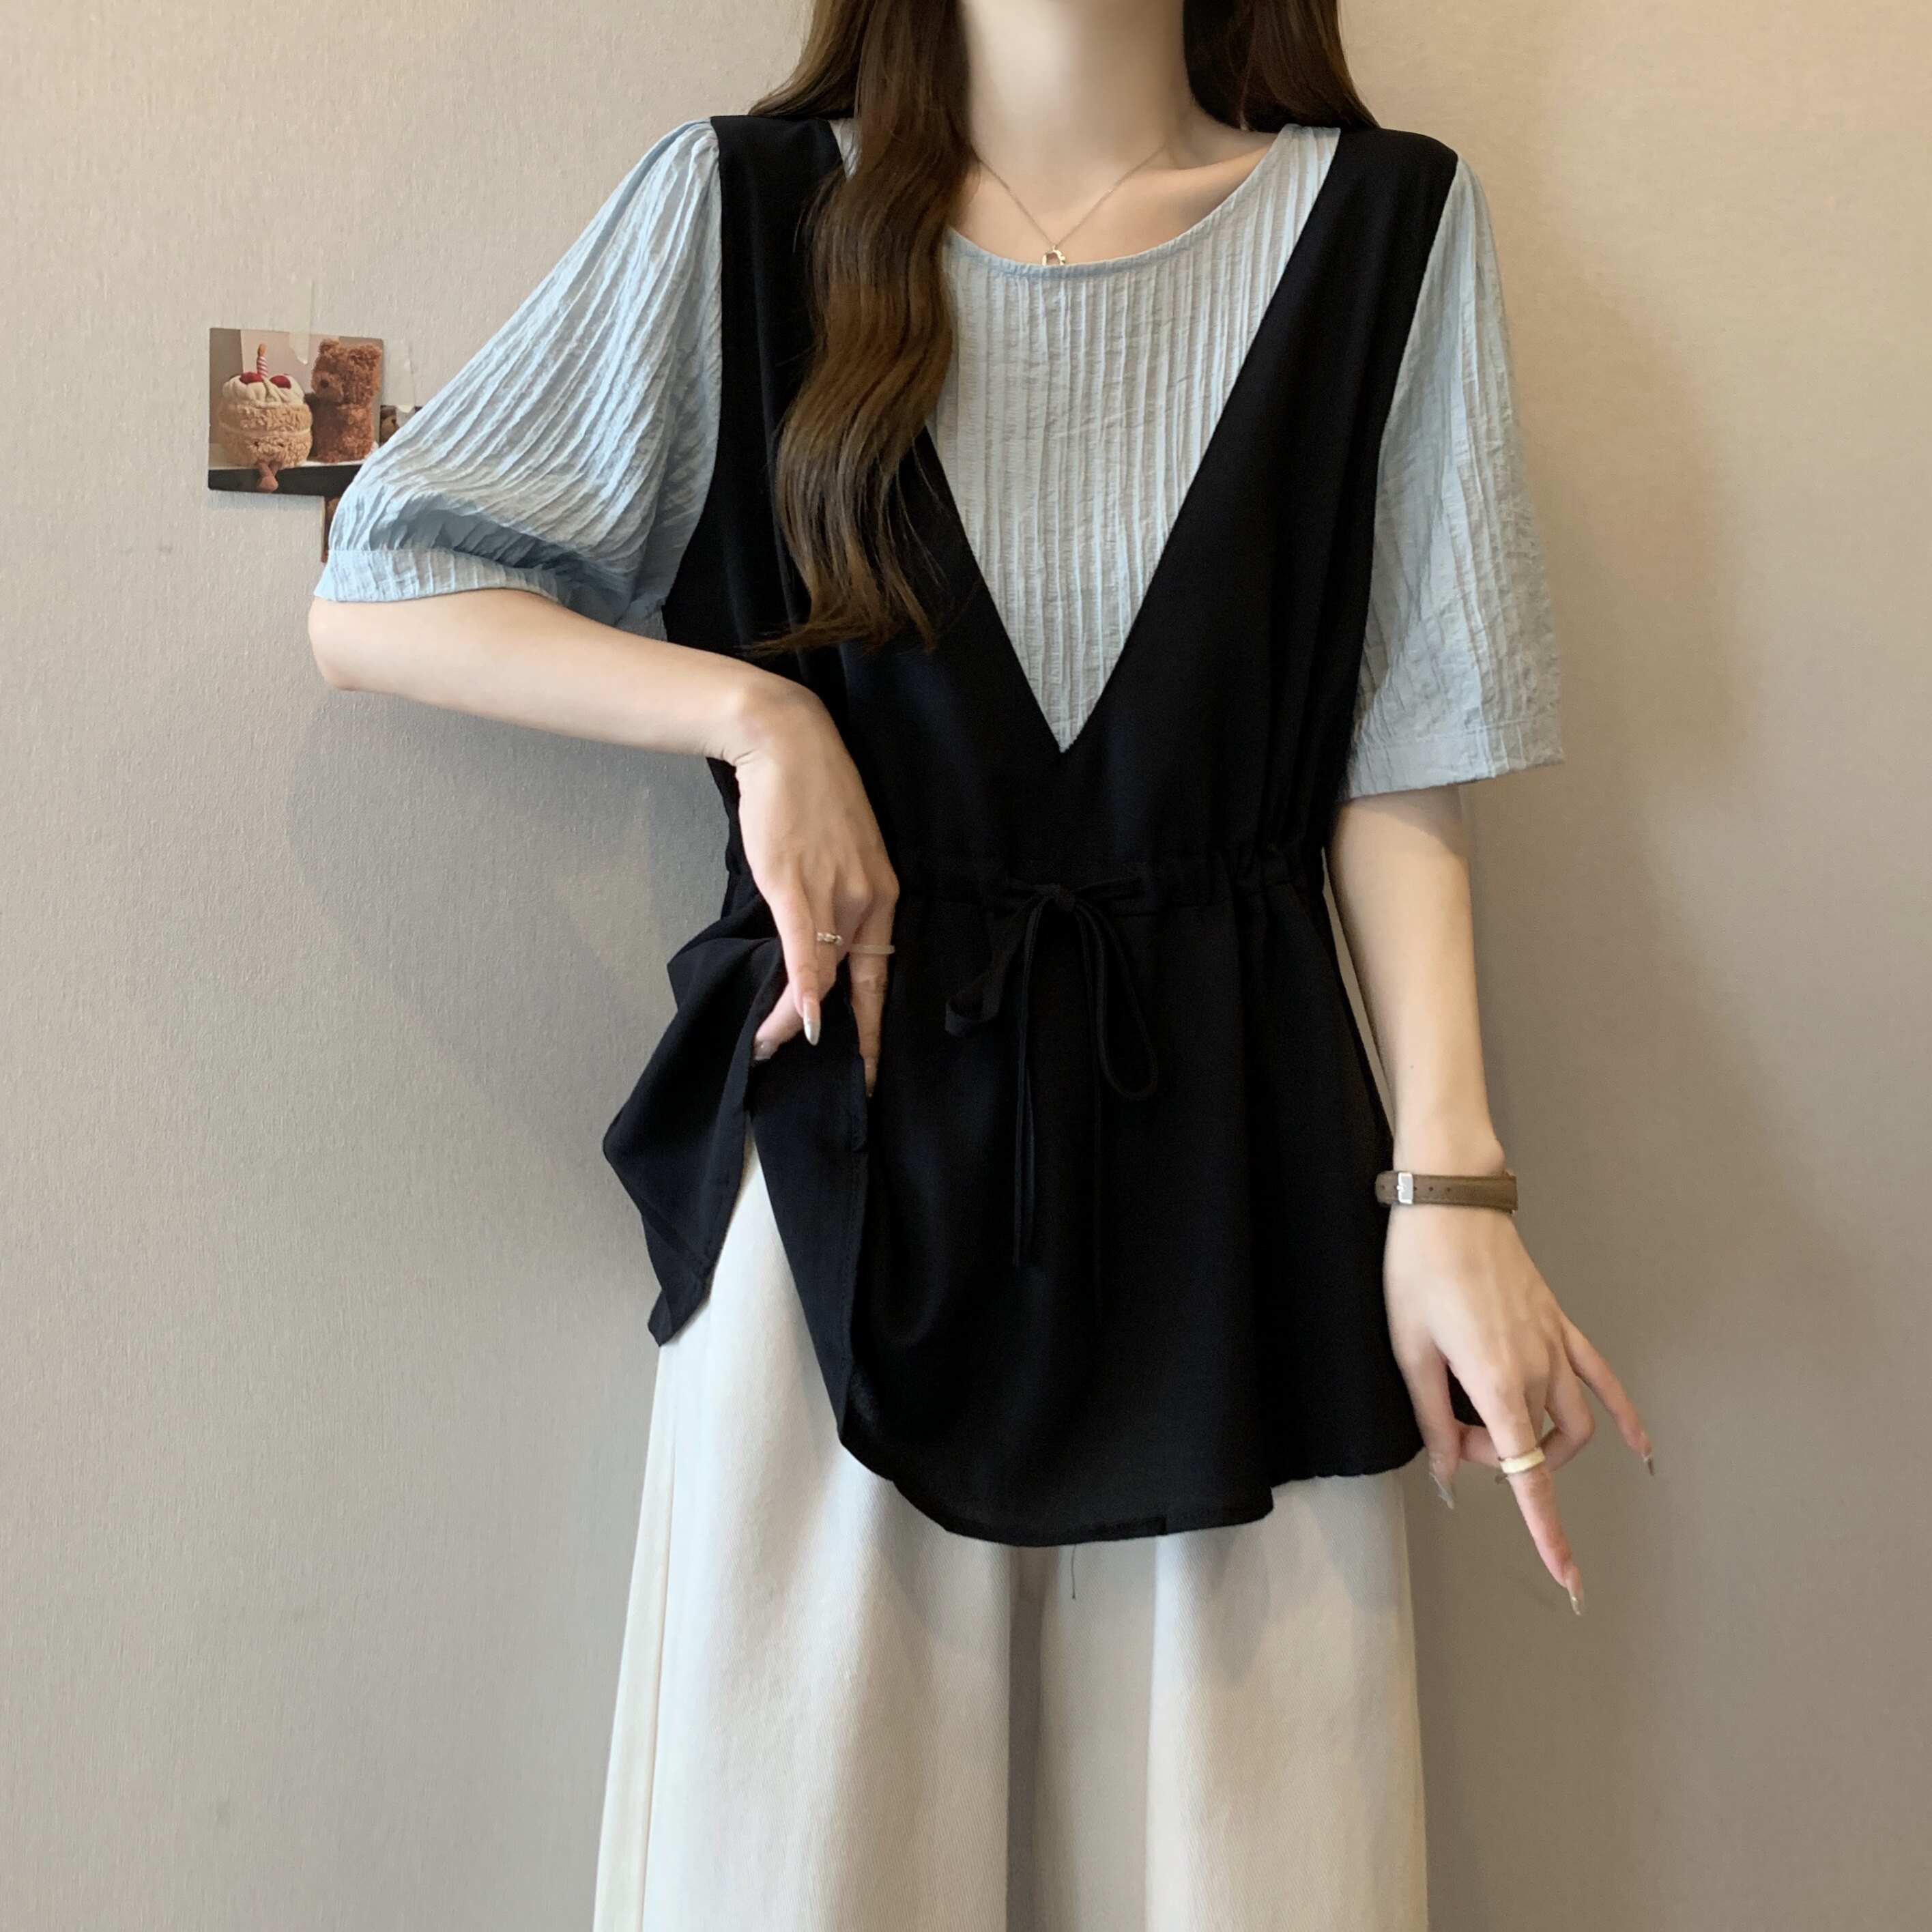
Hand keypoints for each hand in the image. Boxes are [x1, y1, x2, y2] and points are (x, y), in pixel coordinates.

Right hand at [729, 683, 897, 1093]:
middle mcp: (867, 899)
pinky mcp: (796, 886)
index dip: (875, 1025)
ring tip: (772, 1049)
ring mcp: (834, 894)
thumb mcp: (834, 852)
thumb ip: (832, 899)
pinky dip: (803, 990)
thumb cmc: (807, 795)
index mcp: (882, 894)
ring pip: (821, 974)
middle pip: (853, 985)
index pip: (882, 976)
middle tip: (834, 1079)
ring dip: (795, 1019)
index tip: (870, 1067)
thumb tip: (814, 939)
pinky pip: (804, 952)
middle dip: (841, 1037)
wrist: (785, 743)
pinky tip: (799, 1024)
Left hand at [1383, 1191, 1651, 1611]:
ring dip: (1538, 1444)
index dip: (1548, 1534)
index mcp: (1497, 1382)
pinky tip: (1642, 1447)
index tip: (1570, 1580)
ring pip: (1568, 1423)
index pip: (1528, 1477)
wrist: (1450, 1203)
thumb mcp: (1409, 1350)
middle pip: (1530, 1448)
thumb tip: (1447, 1476)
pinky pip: (1603, 1380)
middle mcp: (1538, 1370)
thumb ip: (1433, 1420)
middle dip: (1489, 1457)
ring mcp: (1556, 1346)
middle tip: (1447, 1429)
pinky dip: (1625, 1417)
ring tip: (1484, 1419)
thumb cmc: (1419, 1269)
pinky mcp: (1560, 1325)